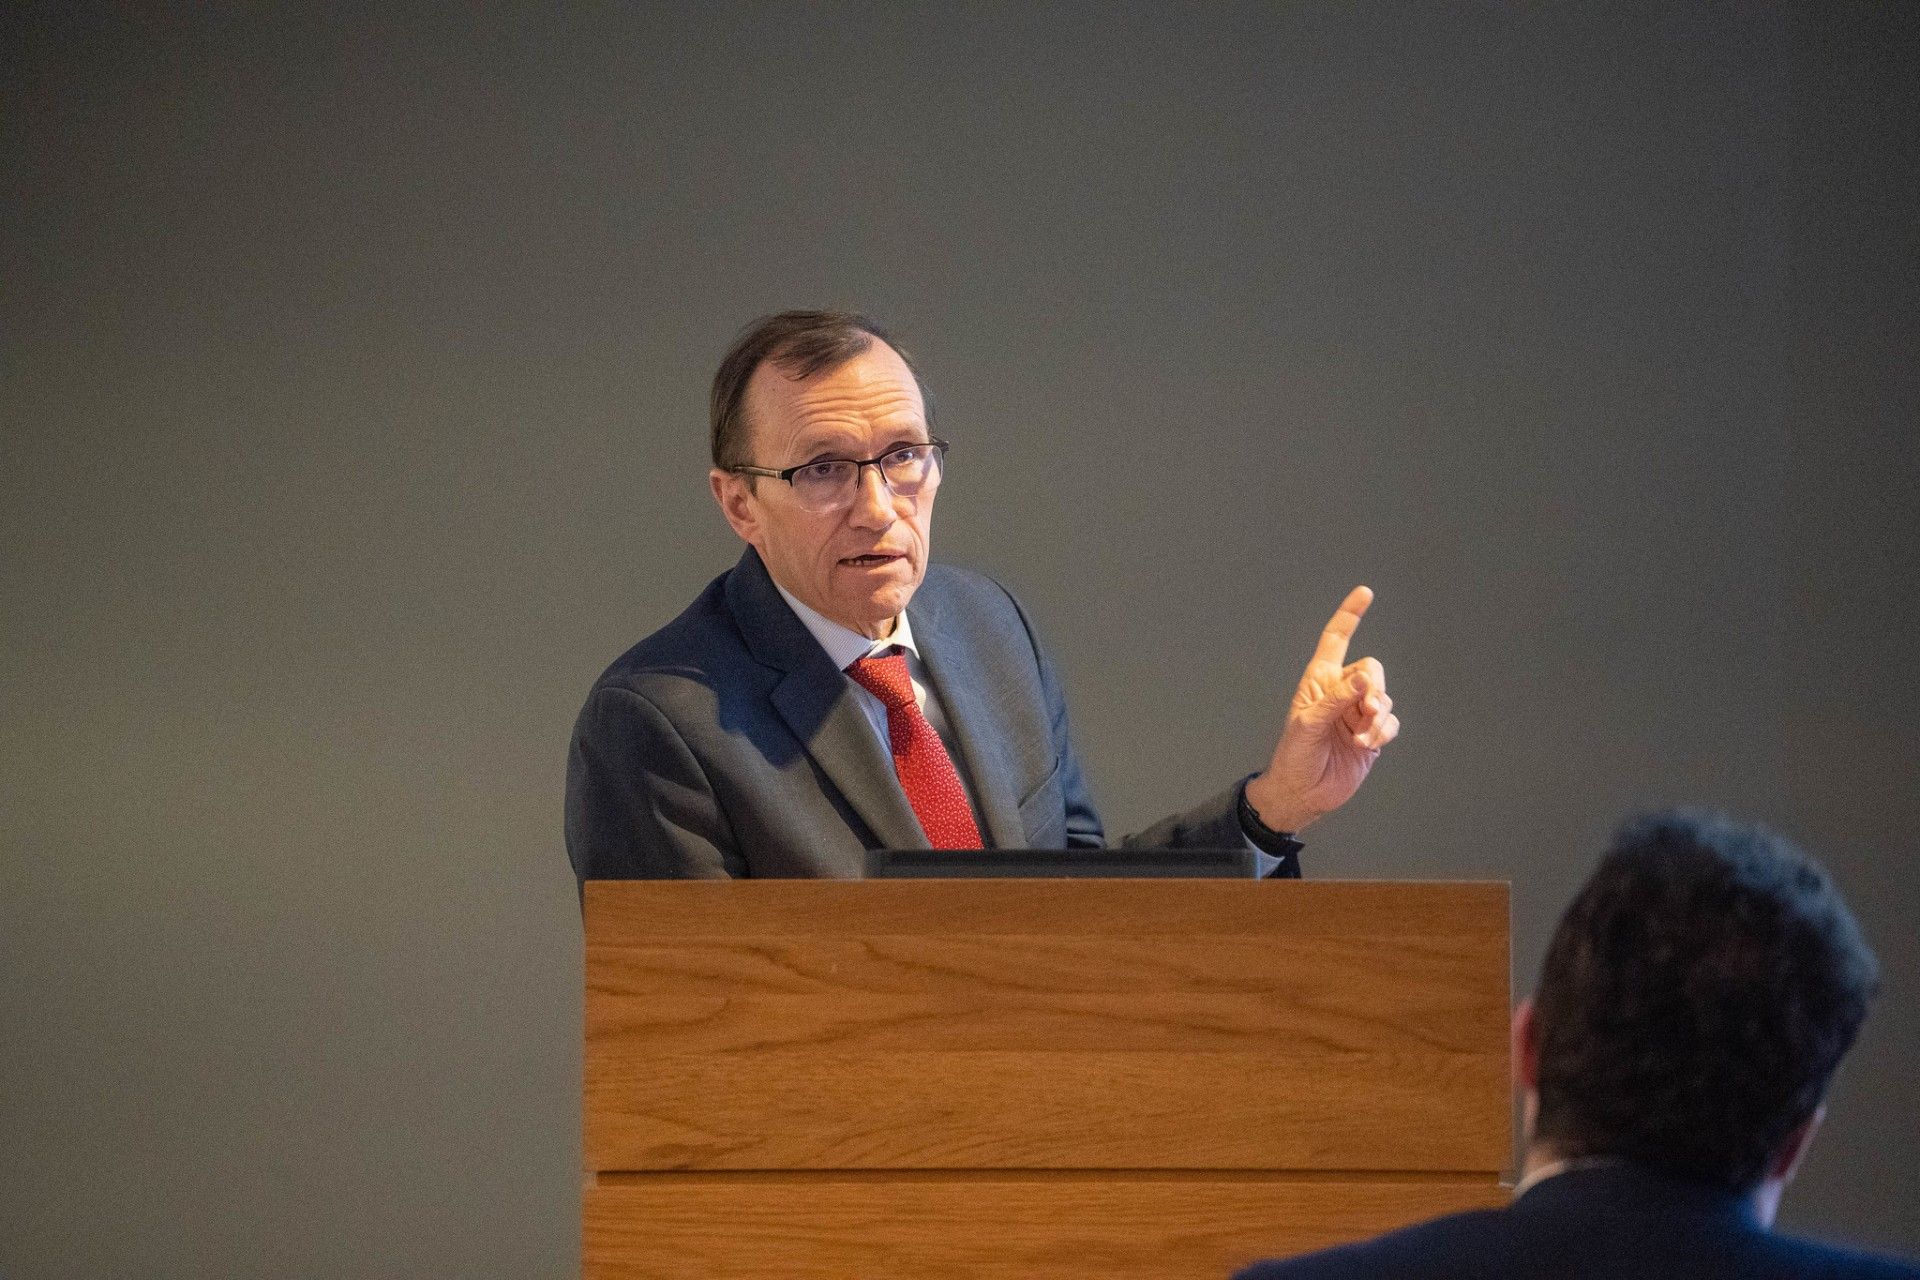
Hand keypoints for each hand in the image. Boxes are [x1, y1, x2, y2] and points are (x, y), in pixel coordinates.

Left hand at [1244, 586, 1399, 832]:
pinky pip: (1391, 722)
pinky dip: (1383, 732)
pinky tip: (1367, 744)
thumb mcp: (1308, 725)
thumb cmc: (1294, 756)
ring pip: (1384, 698)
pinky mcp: (1372, 734)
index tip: (1365, 593)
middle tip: (1366, 710)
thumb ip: (1337, 700)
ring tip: (1359, 738)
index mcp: (1320, 681)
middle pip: (1372, 670)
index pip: (1336, 640)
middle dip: (1374, 688)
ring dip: (1376, 718)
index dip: (1350, 616)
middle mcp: (1341, 692)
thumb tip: (1365, 679)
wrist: (1304, 793)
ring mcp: (1358, 713)